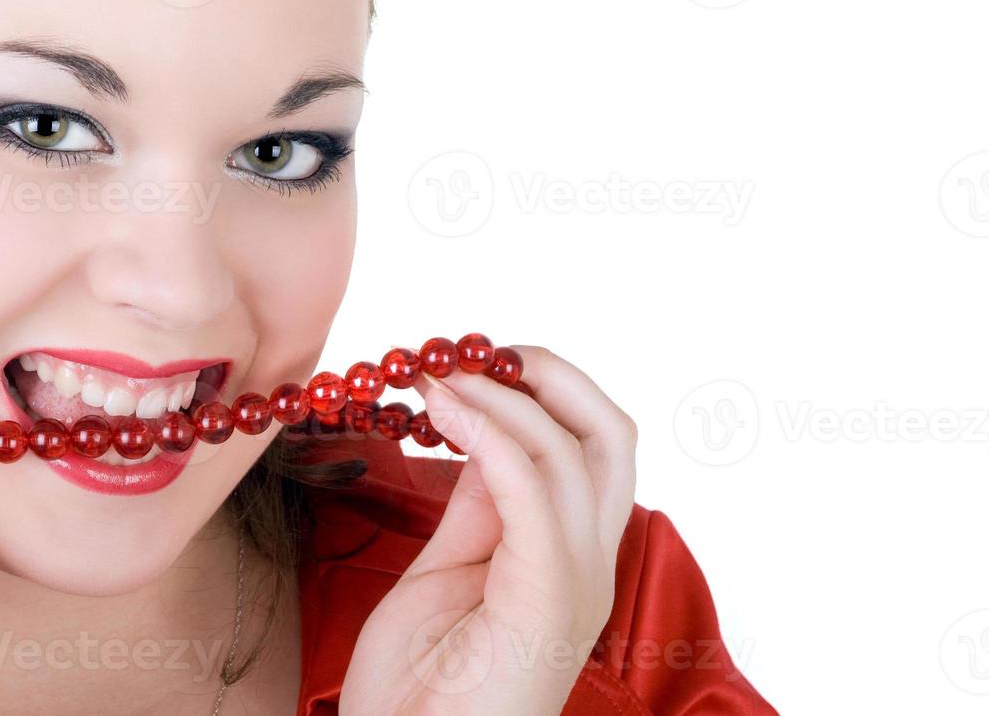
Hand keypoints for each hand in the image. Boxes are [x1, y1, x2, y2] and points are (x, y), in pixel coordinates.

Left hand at [341, 346, 637, 714]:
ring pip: (575, 452)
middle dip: (546, 373)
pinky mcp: (546, 602)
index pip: (591, 442)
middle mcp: (590, 563)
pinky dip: (490, 435)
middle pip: (609, 434)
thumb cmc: (421, 684)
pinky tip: (442, 407)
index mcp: (572, 554)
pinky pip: (533, 494)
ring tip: (434, 370)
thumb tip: (478, 426)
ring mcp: (576, 584)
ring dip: (502, 394)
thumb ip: (477, 502)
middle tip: (472, 349)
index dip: (539, 385)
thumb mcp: (449, 567)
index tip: (468, 357)